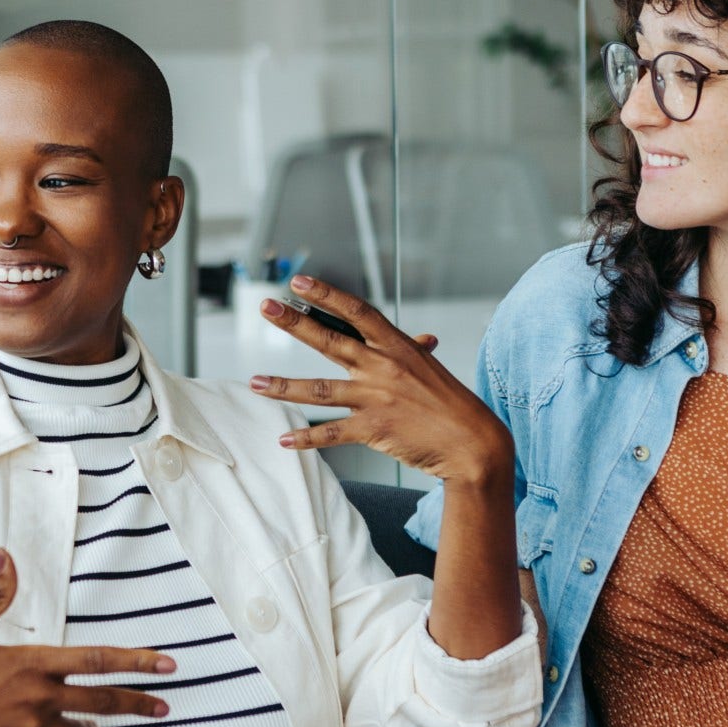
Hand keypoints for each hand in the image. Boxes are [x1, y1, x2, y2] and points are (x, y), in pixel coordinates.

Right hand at [0, 549, 176, 726]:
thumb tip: (6, 557)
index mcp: (31, 665)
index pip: (97, 660)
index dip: (137, 661)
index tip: (166, 665)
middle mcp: (39, 701)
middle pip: (102, 701)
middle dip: (138, 703)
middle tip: (164, 706)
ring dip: (88, 725)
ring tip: (97, 726)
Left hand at [249, 275, 509, 486]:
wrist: (474, 444)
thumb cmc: (452, 405)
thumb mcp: (432, 371)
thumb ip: (417, 352)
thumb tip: (425, 339)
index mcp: (396, 347)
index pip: (357, 312)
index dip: (327, 295)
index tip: (299, 282)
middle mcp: (382, 367)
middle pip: (329, 340)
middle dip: (294, 323)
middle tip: (265, 306)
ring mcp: (375, 398)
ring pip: (318, 390)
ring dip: (282, 387)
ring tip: (253, 382)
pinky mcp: (372, 428)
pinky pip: (330, 432)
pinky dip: (305, 437)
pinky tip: (284, 438)